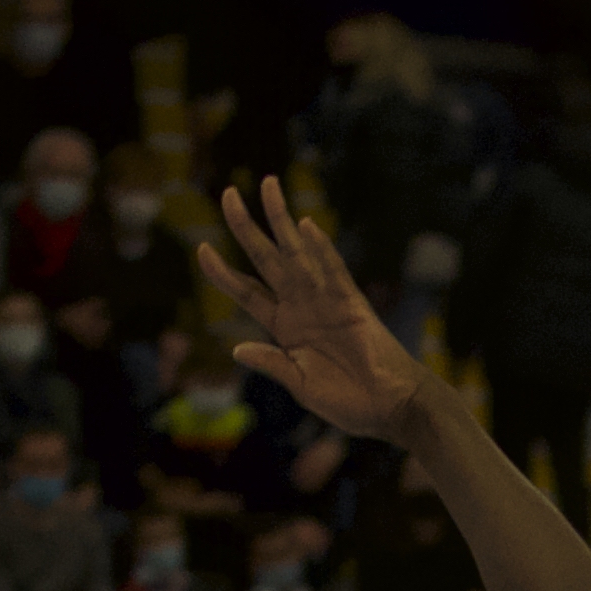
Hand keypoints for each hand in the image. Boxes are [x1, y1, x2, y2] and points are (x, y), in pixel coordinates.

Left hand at [202, 181, 430, 439]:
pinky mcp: (351, 303)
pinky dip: (320, 249)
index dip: (223, 271)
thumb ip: (272, 363)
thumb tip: (236, 348)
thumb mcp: (301, 385)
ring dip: (281, 219)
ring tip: (267, 185)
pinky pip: (333, 270)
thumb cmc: (348, 401)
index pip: (247, 291)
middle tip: (228, 192)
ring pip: (296, 252)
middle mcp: (301, 306)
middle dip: (246, 227)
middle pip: (266, 259)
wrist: (389, 406)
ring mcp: (326, 300)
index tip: (201, 247)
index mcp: (284, 328)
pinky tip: (305, 226)